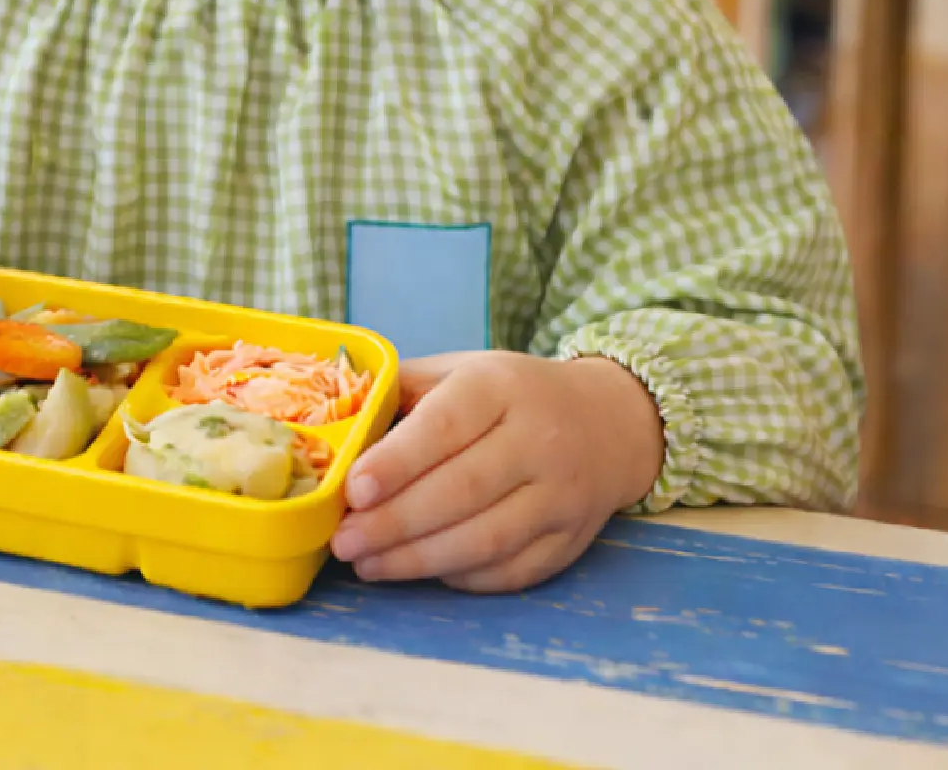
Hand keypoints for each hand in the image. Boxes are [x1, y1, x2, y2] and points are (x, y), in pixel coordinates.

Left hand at [331, 352, 663, 592]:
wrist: (607, 421)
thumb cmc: (511, 394)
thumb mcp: (462, 370)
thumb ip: (404, 389)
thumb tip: (340, 420)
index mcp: (500, 387)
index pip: (446, 426)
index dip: (398, 461)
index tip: (353, 489)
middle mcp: (538, 440)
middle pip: (462, 491)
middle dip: (394, 523)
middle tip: (344, 541)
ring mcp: (560, 496)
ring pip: (485, 540)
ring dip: (418, 560)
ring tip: (367, 564)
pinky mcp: (570, 541)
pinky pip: (510, 571)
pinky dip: (460, 577)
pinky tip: (419, 572)